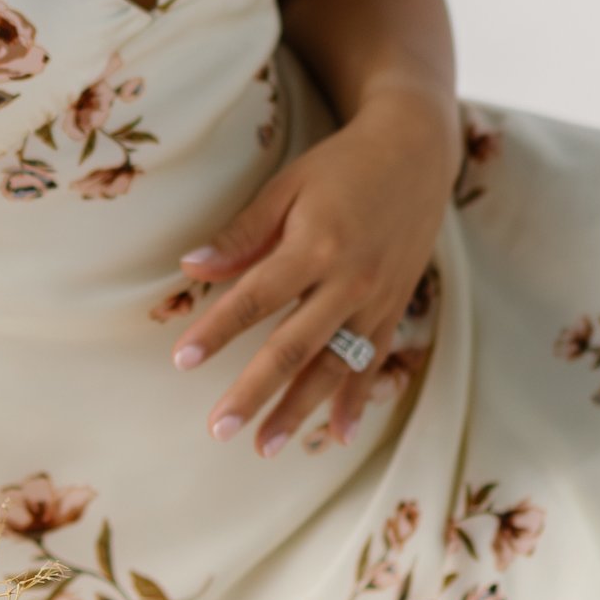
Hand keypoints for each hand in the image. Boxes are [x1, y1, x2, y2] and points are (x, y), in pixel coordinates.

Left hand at [170, 87, 458, 454]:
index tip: (182, 360)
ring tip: (266, 447)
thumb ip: (243, 233)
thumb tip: (191, 267)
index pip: (256, 298)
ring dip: (299, 410)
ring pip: (334, 367)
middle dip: (254, 393)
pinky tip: (335, 435)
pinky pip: (373, 363)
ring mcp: (377, 299)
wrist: (417, 152)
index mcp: (316, 245)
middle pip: (294, 347)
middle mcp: (349, 280)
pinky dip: (355, 401)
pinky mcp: (396, 307)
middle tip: (219, 429)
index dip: (218, 330)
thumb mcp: (288, 185)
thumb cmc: (342, 165)